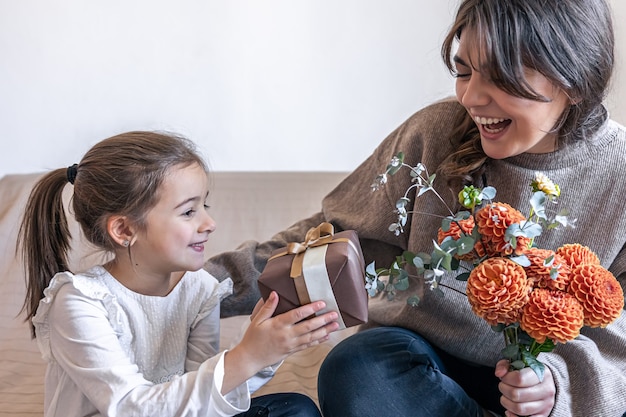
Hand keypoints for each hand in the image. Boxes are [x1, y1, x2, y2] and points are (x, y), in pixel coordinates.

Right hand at [222, 291, 339, 393]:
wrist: (250, 358)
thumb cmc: (253, 337)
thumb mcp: (257, 320)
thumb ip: (268, 307)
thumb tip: (275, 293)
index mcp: (278, 325)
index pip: (297, 315)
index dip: (310, 308)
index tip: (321, 303)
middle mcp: (286, 335)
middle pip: (308, 326)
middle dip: (323, 320)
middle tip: (334, 314)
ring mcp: (290, 344)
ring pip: (311, 337)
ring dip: (325, 330)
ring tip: (336, 324)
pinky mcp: (292, 351)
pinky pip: (308, 345)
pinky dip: (318, 341)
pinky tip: (327, 336)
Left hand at [495, 359, 555, 416]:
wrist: (546, 383)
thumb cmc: (529, 373)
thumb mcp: (518, 363)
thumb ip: (505, 365)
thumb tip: (499, 373)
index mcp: (541, 373)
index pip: (519, 378)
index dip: (506, 378)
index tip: (504, 377)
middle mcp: (546, 390)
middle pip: (517, 394)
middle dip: (504, 390)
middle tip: (503, 386)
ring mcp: (546, 404)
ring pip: (520, 408)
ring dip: (507, 403)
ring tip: (506, 396)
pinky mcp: (543, 414)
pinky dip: (514, 416)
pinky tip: (510, 410)